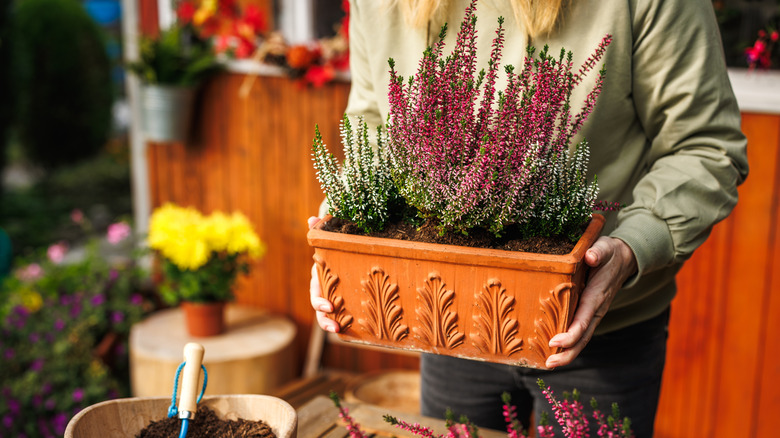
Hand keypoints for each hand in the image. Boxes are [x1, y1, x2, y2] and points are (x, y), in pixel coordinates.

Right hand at [308, 216, 339, 332]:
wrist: (343, 253)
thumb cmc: (335, 247)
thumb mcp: (328, 239)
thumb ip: (320, 230)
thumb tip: (313, 219)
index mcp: (319, 279)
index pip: (315, 293)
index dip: (319, 301)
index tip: (328, 306)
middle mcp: (326, 291)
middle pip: (321, 311)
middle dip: (325, 320)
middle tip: (334, 326)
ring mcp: (336, 299)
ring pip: (331, 316)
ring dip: (333, 324)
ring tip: (340, 331)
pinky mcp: (349, 302)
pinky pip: (348, 315)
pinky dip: (350, 324)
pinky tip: (360, 330)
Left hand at [545, 236, 637, 367]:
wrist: (625, 258)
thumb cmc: (610, 252)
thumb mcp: (604, 247)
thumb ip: (597, 252)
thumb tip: (591, 257)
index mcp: (597, 296)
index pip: (584, 319)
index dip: (570, 333)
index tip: (555, 342)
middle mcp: (596, 309)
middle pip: (583, 337)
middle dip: (568, 352)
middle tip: (550, 363)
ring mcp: (594, 313)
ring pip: (582, 338)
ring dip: (567, 353)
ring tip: (549, 364)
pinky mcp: (590, 313)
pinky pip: (580, 332)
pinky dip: (570, 344)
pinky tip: (555, 351)